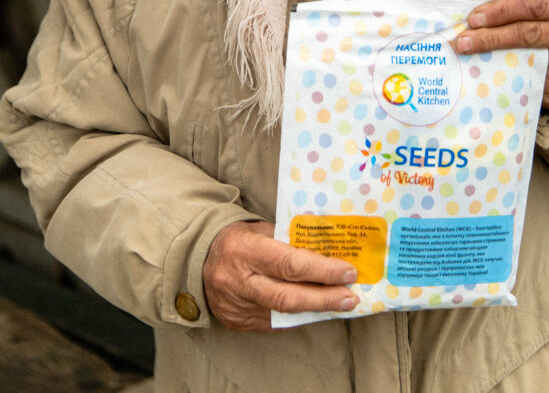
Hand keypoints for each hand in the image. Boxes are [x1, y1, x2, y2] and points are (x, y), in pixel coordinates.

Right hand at [203, 220, 358, 331]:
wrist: (196, 259)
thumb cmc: (237, 238)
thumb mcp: (259, 229)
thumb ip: (287, 239)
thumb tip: (325, 248)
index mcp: (246, 250)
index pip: (289, 263)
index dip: (321, 270)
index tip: (347, 271)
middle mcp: (240, 281)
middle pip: (288, 296)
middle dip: (324, 298)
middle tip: (350, 297)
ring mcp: (237, 305)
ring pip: (282, 313)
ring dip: (316, 310)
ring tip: (340, 304)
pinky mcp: (237, 321)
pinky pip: (273, 322)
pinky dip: (297, 316)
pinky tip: (316, 310)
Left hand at [451, 0, 548, 114]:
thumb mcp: (545, 7)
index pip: (533, 4)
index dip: (502, 9)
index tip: (475, 17)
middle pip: (528, 32)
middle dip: (492, 36)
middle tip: (463, 40)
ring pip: (527, 56)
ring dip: (494, 55)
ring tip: (468, 53)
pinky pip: (528, 78)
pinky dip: (505, 75)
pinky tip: (483, 74)